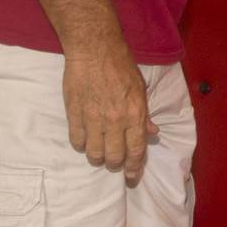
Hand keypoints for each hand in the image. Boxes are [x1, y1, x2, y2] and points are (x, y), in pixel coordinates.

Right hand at [61, 40, 155, 181]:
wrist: (95, 49)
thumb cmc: (121, 65)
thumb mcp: (140, 88)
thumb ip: (145, 114)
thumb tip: (152, 133)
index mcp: (134, 114)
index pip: (136, 151)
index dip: (134, 168)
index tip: (132, 176)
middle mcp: (115, 121)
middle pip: (114, 157)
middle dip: (115, 164)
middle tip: (114, 161)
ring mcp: (93, 118)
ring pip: (94, 153)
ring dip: (97, 157)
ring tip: (99, 152)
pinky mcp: (74, 113)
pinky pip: (77, 140)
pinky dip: (81, 145)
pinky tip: (85, 140)